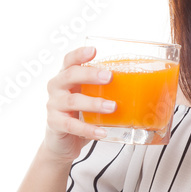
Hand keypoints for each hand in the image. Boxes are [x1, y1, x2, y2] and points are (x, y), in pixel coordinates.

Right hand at [41, 45, 114, 162]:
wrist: (62, 141)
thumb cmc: (79, 114)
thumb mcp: (89, 97)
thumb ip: (103, 89)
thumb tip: (136, 85)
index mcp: (66, 77)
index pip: (69, 61)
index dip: (79, 54)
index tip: (93, 50)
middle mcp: (57, 88)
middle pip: (69, 75)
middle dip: (89, 74)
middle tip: (108, 77)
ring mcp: (54, 106)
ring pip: (72, 101)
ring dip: (93, 103)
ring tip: (112, 106)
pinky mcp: (55, 124)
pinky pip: (72, 125)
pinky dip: (88, 129)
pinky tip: (102, 132)